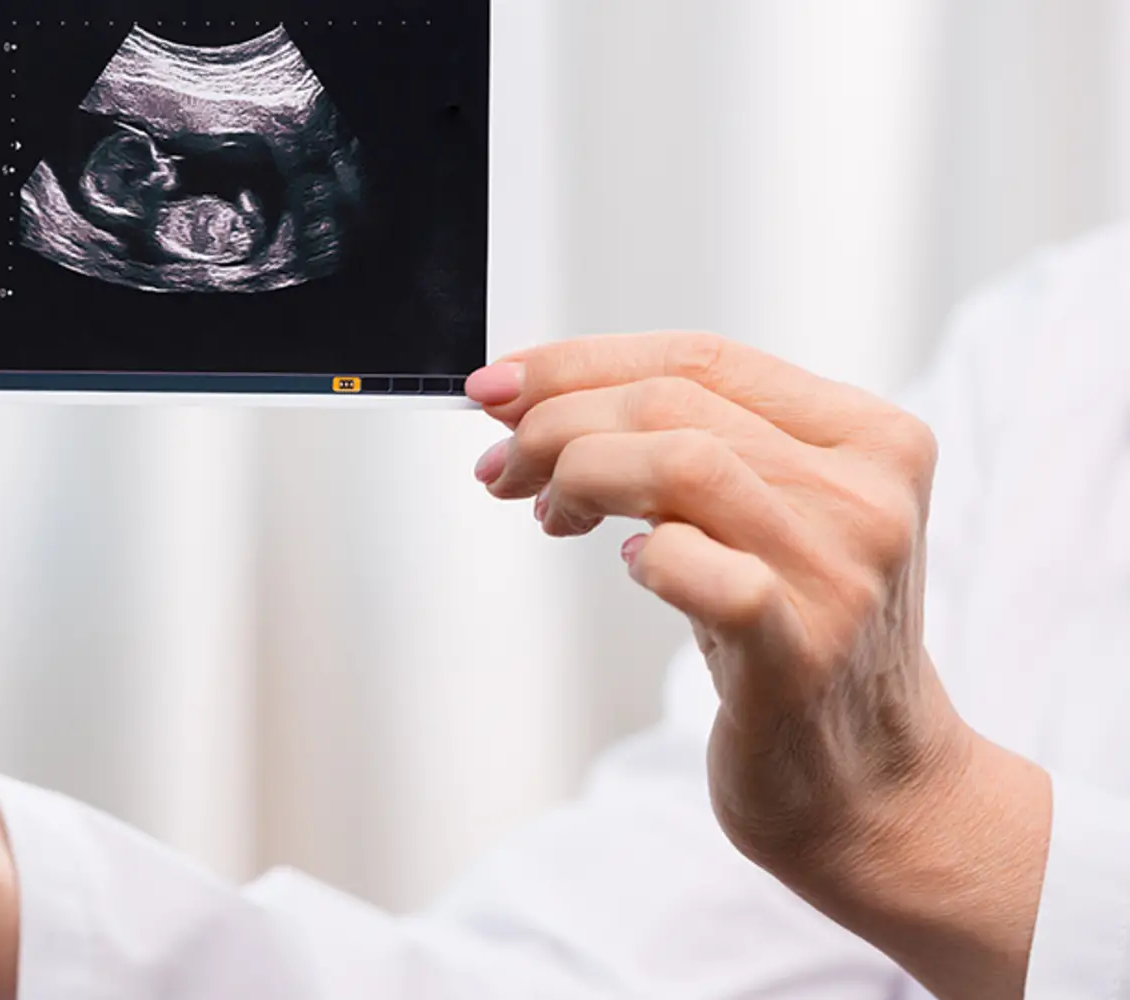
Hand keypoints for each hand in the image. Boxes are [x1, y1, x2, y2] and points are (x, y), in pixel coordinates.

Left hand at [466, 333, 1049, 999]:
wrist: (872, 783)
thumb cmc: (794, 640)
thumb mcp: (763, 523)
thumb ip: (685, 450)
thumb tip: (534, 401)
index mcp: (869, 437)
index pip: (702, 356)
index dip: (581, 361)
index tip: (498, 385)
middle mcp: (868, 493)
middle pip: (676, 403)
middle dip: (557, 421)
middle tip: (500, 465)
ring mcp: (841, 572)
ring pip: (682, 464)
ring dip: (578, 474)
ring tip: (548, 513)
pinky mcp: (801, 651)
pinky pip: (699, 568)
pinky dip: (647, 556)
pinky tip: (633, 567)